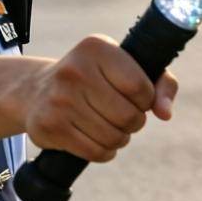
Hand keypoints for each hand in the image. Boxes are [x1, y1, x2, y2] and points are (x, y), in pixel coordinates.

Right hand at [25, 36, 177, 161]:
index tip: (135, 97)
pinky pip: (95, 152)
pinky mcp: (50, 127)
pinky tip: (96, 139)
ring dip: (119, 138)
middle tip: (122, 115)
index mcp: (96, 48)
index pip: (140, 87)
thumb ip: (159, 83)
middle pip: (129, 116)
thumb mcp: (124, 66)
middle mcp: (75, 70)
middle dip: (133, 122)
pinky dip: (104, 152)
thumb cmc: (94, 78)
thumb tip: (165, 113)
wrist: (36, 91)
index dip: (146, 99)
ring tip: (109, 126)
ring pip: (114, 138)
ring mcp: (59, 99)